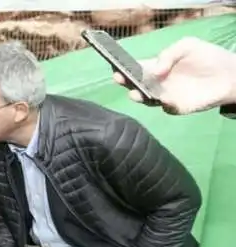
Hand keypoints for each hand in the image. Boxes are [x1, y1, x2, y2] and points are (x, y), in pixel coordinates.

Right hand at [112, 37, 235, 114]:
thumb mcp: (187, 46)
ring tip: (136, 92)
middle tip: (119, 78)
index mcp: (155, 68)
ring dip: (140, 96)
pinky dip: (164, 104)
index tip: (115, 68)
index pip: (135, 69)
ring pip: (147, 99)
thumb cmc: (206, 57)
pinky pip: (167, 107)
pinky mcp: (177, 107)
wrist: (229, 74)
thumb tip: (155, 70)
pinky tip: (164, 98)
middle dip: (126, 83)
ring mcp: (165, 97)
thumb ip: (169, 54)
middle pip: (135, 85)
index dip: (124, 69)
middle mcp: (156, 84)